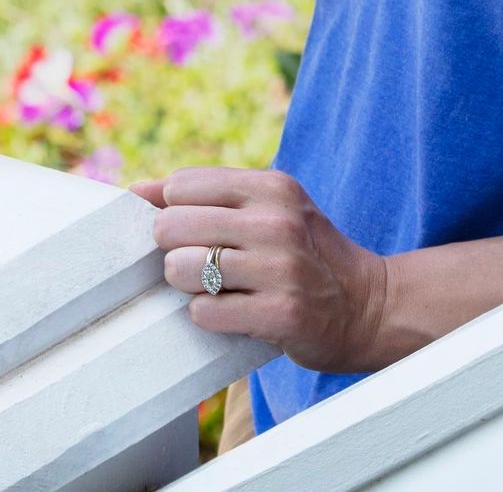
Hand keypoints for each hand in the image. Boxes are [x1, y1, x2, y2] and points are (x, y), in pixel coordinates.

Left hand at [132, 167, 391, 373]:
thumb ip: (206, 195)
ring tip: (216, 289)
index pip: (180, 186)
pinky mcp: (281, 313)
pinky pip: (204, 313)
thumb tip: (134, 192)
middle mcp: (277, 221)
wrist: (367, 305)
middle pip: (171, 226)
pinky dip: (207, 317)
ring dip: (188, 286)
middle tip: (201, 265)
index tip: (192, 232)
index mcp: (272, 186)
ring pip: (182, 269)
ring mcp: (281, 268)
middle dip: (174, 250)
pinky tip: (233, 313)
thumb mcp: (268, 208)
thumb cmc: (302, 253)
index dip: (174, 212)